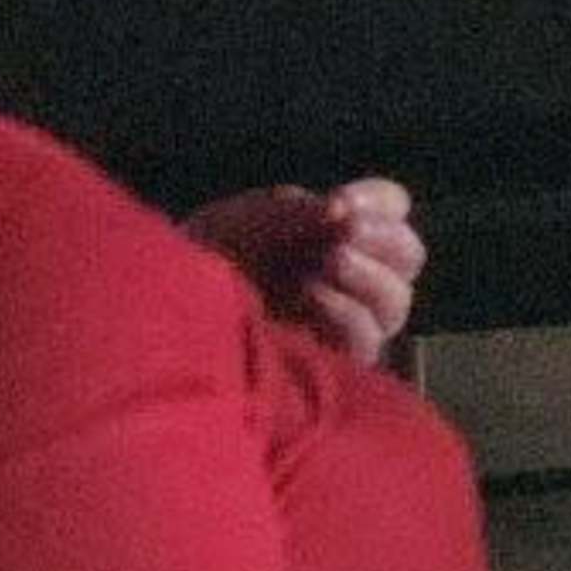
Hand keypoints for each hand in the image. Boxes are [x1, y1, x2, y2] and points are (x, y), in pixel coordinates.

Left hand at [186, 175, 424, 356]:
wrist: (163, 320)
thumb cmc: (202, 265)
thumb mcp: (246, 222)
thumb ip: (298, 213)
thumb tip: (341, 214)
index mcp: (332, 235)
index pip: (390, 212)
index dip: (379, 203)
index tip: (341, 202)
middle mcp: (347, 279)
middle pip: (407, 256)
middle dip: (382, 237)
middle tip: (344, 229)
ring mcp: (343, 326)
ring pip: (395, 301)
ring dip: (369, 273)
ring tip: (328, 261)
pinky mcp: (335, 367)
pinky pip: (368, 340)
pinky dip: (348, 312)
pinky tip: (312, 295)